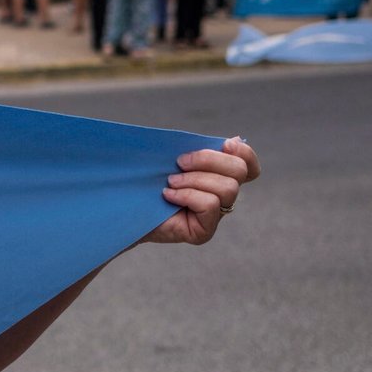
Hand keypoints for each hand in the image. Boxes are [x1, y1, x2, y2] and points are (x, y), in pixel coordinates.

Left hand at [143, 137, 260, 245]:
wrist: (123, 203)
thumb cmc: (147, 177)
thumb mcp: (175, 156)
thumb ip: (202, 147)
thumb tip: (236, 139)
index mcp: (219, 176)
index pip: (248, 166)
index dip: (244, 153)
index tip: (224, 144)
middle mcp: (222, 197)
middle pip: (239, 172)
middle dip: (208, 160)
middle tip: (179, 162)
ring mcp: (214, 216)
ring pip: (227, 188)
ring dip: (195, 179)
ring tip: (170, 181)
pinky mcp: (204, 232)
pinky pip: (210, 204)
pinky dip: (187, 195)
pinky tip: (168, 195)